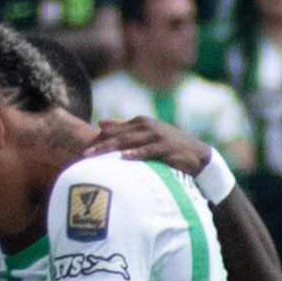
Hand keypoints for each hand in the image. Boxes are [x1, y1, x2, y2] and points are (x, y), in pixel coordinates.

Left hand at [87, 115, 215, 176]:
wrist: (197, 154)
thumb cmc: (168, 145)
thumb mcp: (146, 134)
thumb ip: (124, 127)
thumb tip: (100, 122)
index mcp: (140, 122)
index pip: (115, 129)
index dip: (99, 139)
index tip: (83, 149)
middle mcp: (147, 126)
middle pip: (118, 135)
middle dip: (101, 144)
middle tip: (84, 154)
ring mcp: (157, 136)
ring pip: (130, 141)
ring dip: (112, 148)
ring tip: (96, 155)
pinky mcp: (166, 147)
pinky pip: (148, 151)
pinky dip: (136, 153)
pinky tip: (124, 158)